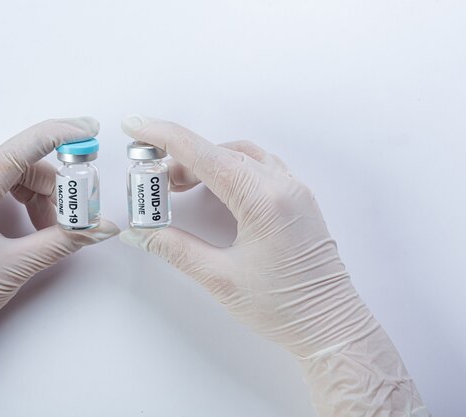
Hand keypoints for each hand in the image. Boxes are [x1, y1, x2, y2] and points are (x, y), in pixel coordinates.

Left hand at [0, 117, 118, 415]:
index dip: (57, 136)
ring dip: (37, 195)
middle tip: (75, 214)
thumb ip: (64, 241)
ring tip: (48, 229)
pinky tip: (29, 224)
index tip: (87, 131)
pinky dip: (19, 199)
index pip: (17, 151)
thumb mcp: (16, 267)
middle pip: (18, 164)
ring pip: (8, 173)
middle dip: (53, 187)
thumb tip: (100, 227)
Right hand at [119, 115, 428, 416]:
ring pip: (241, 156)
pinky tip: (213, 189)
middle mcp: (282, 185)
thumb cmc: (282, 307)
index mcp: (263, 199)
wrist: (331, 326)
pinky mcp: (298, 200)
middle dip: (180, 158)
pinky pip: (258, 167)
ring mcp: (294, 190)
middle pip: (220, 152)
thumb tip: (139, 232)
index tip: (135, 126)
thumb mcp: (219, 278)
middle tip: (152, 179)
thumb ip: (174, 248)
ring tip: (178, 187)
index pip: (204, 155)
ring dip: (206, 162)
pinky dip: (229, 169)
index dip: (164, 137)